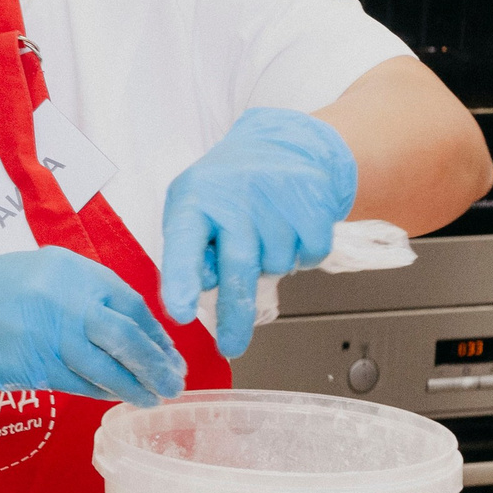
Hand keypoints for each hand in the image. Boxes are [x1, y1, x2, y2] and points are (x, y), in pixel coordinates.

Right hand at [0, 248, 186, 410]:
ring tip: (151, 399)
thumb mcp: (38, 275)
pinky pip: (79, 383)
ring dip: (134, 387)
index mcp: (69, 269)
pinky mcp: (31, 366)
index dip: (155, 334)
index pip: (129, 303)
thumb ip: (80, 294)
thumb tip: (127, 328)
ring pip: (106, 367)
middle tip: (173, 383)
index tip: (169, 354)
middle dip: (155, 364)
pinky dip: (101, 392)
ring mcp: (45, 333)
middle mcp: (62, 298)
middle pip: (125, 336)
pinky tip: (114, 397)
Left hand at [159, 107, 357, 357]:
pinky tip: (289, 230)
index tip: (180, 313)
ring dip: (270, 264)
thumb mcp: (193, 207)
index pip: (182, 245)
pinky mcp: (312, 203)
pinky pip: (308, 255)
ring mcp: (275, 199)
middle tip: (230, 346)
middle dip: (234, 315)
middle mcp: (233, 198)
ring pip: (275, 265)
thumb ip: (188, 249)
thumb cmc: (227, 188)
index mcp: (193, 199)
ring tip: (263, 233)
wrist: (283, 146)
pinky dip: (301, 255)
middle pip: (236, 268)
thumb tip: (190, 296)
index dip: (181, 282)